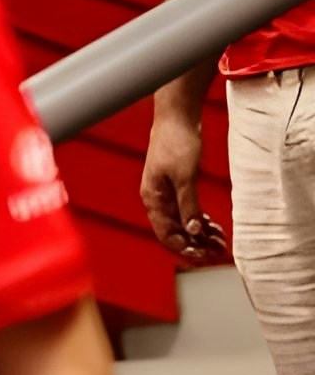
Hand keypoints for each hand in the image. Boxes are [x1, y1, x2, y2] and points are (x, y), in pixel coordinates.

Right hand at [141, 112, 225, 265]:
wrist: (176, 117)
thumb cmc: (177, 143)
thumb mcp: (185, 176)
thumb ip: (188, 205)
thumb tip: (193, 231)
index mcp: (153, 197)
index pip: (165, 234)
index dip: (184, 248)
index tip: (204, 256)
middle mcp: (157, 199)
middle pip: (174, 232)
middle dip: (196, 245)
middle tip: (219, 252)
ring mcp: (166, 193)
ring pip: (182, 223)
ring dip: (200, 235)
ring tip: (221, 241)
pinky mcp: (176, 186)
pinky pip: (186, 211)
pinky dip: (200, 221)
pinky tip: (214, 226)